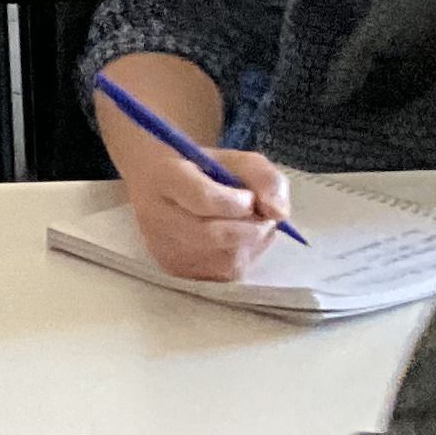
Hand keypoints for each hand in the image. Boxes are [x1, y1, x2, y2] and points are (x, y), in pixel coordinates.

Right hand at [119, 126, 294, 281]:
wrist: (156, 185)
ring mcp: (162, 247)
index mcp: (166, 177)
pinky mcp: (172, 268)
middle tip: (259, 216)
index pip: (204, 199)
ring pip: (224, 259)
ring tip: (247, 226)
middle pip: (213, 235)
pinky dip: (241, 258)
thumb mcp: (236, 160)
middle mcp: (156, 216)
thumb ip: (264, 178)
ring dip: (250, 244)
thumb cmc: (200, 169)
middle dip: (251, 227)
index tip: (249, 196)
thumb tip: (279, 213)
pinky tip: (235, 242)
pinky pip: (223, 274)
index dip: (239, 202)